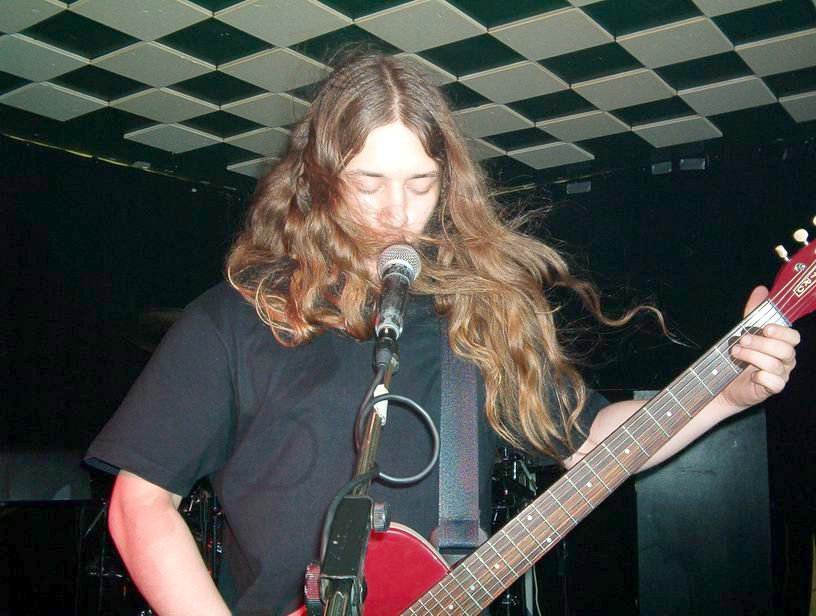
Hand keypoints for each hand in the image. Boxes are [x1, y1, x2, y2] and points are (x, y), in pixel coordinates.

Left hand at [718, 286, 799, 410]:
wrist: (725, 382)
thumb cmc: (740, 356)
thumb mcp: (745, 332)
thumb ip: (754, 313)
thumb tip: (762, 290)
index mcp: (782, 344)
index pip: (793, 337)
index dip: (781, 332)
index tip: (765, 328)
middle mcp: (786, 360)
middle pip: (785, 350)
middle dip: (762, 343)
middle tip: (743, 340)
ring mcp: (781, 375)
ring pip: (776, 364)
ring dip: (753, 357)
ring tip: (736, 353)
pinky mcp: (772, 389)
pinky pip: (775, 383)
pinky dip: (762, 377)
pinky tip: (750, 374)